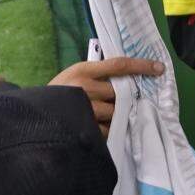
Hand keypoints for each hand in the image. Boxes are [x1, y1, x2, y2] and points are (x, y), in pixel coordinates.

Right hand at [50, 56, 165, 135]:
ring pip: (116, 112)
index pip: (119, 65)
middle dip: (124, 98)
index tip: (159, 68)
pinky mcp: (86, 129)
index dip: (141, 66)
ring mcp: (87, 110)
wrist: (34, 117)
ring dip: (115, 115)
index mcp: (83, 71)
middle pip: (120, 92)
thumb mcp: (73, 76)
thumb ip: (96, 75)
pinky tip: (96, 126)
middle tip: (123, 100)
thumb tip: (126, 76)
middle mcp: (86, 88)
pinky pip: (108, 129)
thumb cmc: (58, 93)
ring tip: (101, 115)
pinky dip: (107, 128)